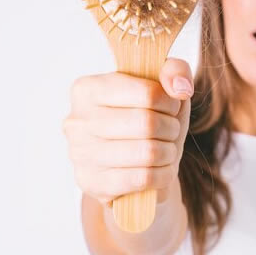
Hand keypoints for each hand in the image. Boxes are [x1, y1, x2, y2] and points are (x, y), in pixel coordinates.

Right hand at [63, 58, 192, 207]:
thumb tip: (180, 86)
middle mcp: (76, 120)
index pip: (147, 93)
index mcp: (87, 88)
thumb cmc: (148, 119)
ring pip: (147, 153)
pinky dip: (162, 174)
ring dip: (169, 152)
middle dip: (171, 128)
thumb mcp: (164, 89)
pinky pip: (143, 179)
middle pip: (147, 124)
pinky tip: (160, 169)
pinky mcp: (91, 183)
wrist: (135, 165)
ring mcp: (80, 154)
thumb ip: (174, 71)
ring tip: (166, 149)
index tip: (170, 107)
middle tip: (171, 130)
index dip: (170, 102)